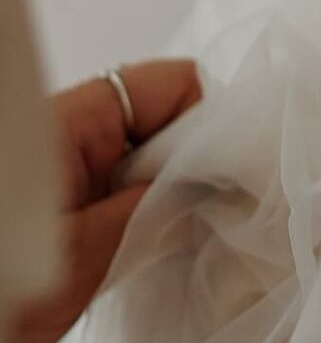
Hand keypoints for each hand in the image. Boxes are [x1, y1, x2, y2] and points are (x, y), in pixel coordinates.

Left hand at [0, 58, 201, 342]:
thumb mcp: (81, 255)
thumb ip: (150, 208)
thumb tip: (215, 181)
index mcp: (77, 121)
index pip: (174, 85)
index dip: (210, 124)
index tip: (231, 179)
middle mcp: (76, 132)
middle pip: (166, 120)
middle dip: (195, 167)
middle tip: (212, 222)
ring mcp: (71, 168)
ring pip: (149, 160)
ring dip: (170, 198)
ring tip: (182, 246)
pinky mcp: (68, 204)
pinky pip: (126, 189)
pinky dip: (146, 217)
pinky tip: (153, 258)